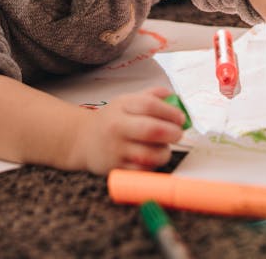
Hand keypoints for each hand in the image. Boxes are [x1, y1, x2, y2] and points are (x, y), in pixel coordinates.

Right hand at [69, 87, 185, 174]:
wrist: (84, 140)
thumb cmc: (113, 120)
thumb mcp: (127, 101)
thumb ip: (153, 96)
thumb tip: (176, 99)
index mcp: (122, 106)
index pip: (150, 105)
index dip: (171, 112)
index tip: (181, 118)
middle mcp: (117, 127)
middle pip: (152, 130)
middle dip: (172, 133)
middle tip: (178, 134)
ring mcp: (115, 149)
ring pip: (149, 154)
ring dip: (164, 152)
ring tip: (163, 148)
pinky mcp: (116, 168)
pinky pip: (143, 170)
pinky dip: (153, 165)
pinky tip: (151, 158)